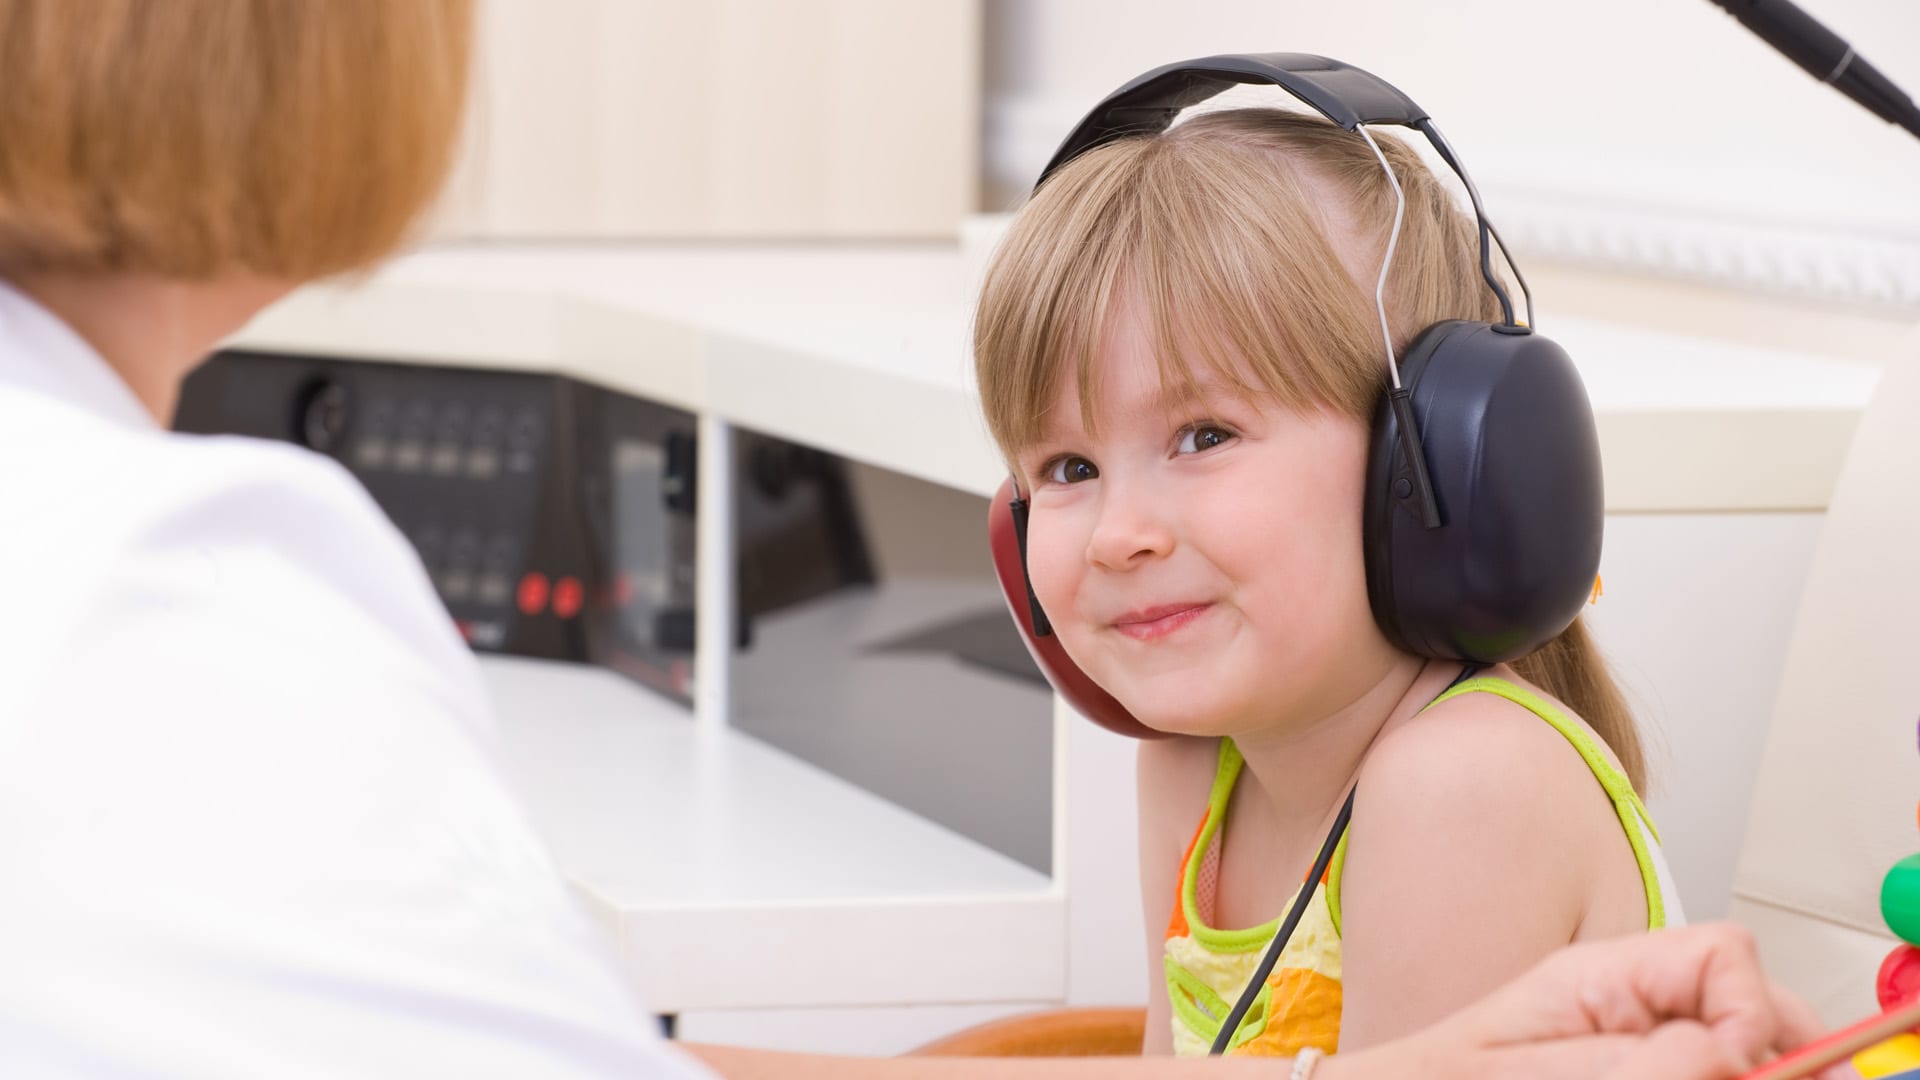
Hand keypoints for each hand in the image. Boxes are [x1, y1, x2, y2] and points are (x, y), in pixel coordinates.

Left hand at [1332, 924, 1838, 1079]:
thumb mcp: (1528, 1074)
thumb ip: (1633, 1063)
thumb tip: (1730, 1048)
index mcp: (1604, 980)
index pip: (1723, 956)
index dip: (1753, 1009)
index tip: (1737, 1062)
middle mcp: (1633, 1013)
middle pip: (1752, 1014)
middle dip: (1774, 1058)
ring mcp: (1638, 1054)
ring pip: (1732, 1056)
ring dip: (1742, 1072)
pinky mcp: (1634, 1076)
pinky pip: (1692, 1069)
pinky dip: (1710, 1079)